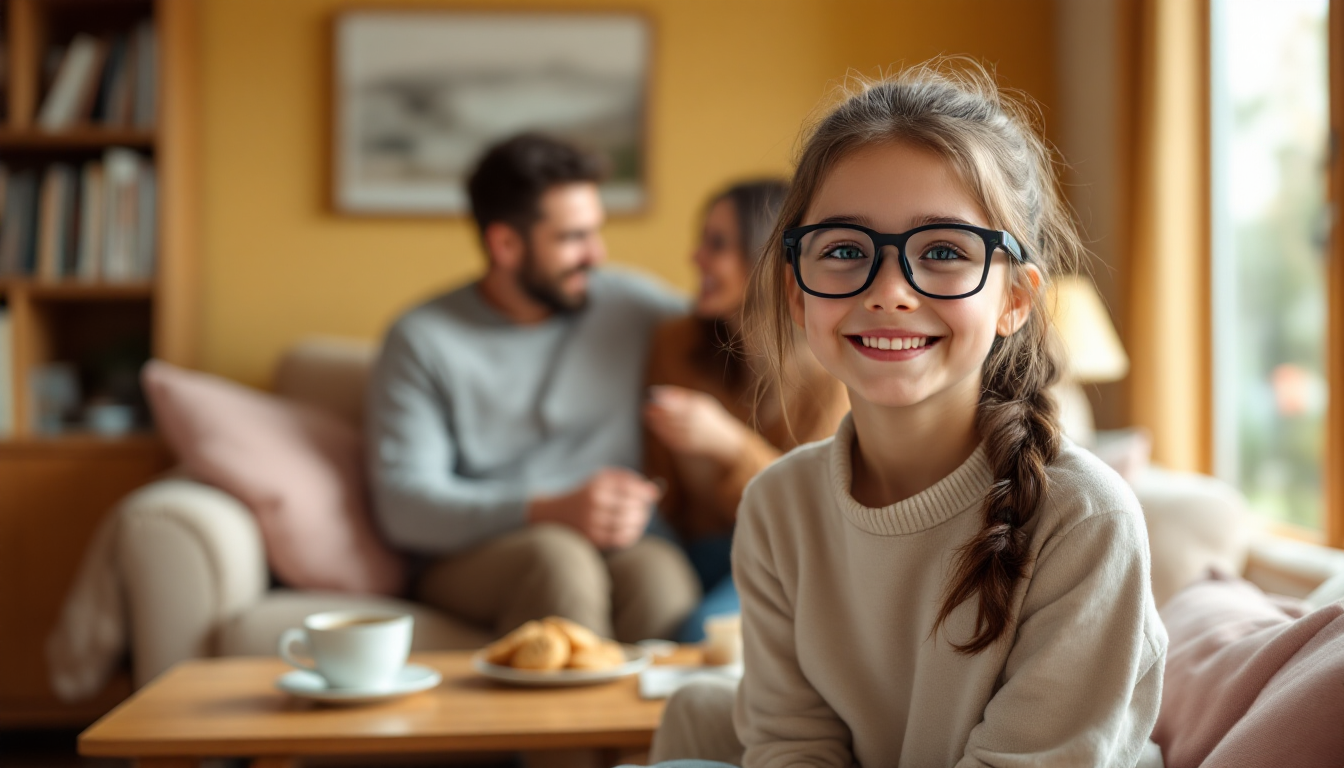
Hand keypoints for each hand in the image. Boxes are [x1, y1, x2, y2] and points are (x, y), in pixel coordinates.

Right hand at [526, 467, 658, 549]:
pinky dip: (631, 536)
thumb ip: (628, 480)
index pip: (630, 489)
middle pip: (630, 508)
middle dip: (643, 509)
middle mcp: (593, 504)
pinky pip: (619, 539)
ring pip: (626, 526)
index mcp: (597, 486)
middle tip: (646, 509)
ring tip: (640, 520)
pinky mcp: (592, 538)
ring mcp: (592, 523)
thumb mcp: (602, 479)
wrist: (556, 514)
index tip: (651, 496)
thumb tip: (655, 492)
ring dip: (639, 523)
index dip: (645, 494)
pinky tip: (632, 531)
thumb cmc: (586, 493)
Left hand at [644, 385, 746, 462]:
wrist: (725, 441)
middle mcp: (692, 422)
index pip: (675, 402)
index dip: (661, 398)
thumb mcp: (703, 401)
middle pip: (668, 416)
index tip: (652, 394)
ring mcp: (688, 435)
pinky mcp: (685, 446)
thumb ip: (682, 396)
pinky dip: (660, 432)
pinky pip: (669, 439)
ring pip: (666, 428)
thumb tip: (660, 391)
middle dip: (655, 411)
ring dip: (655, 422)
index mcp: (697, 409)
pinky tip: (656, 426)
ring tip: (648, 415)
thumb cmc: (712, 418)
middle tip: (647, 407)